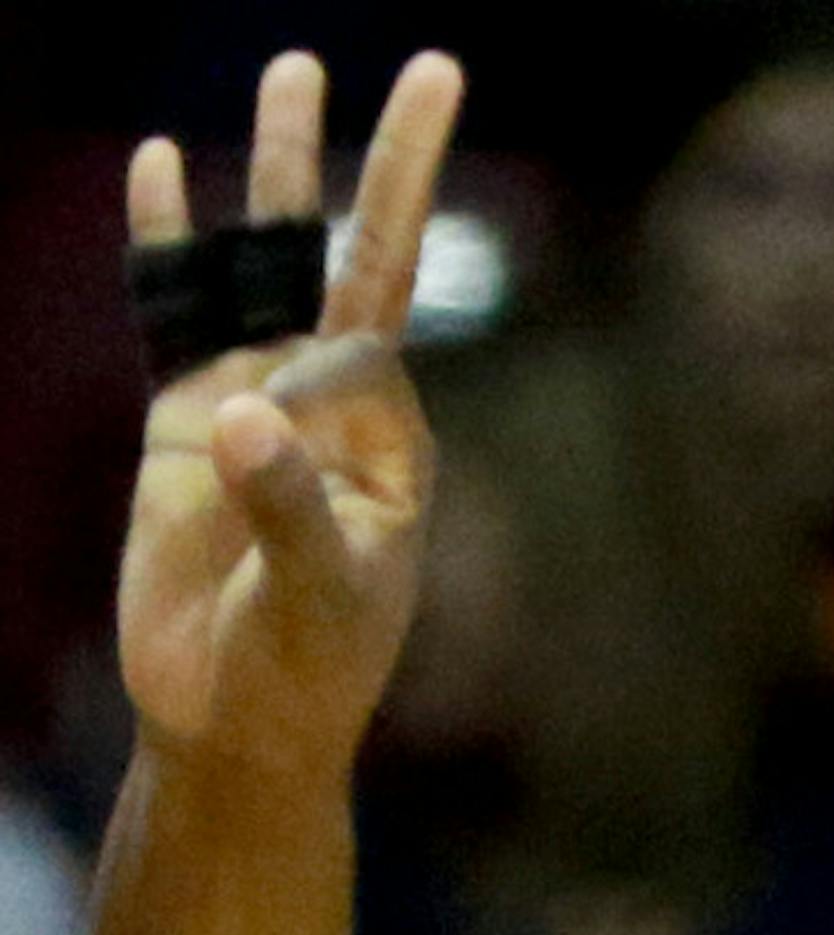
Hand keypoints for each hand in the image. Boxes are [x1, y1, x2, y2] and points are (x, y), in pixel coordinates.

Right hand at [118, 46, 464, 779]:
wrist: (231, 734)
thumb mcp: (317, 600)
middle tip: (422, 67)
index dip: (410, 188)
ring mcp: (252, 405)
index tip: (437, 85)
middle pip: (347, 254)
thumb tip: (241, 409)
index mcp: (384, 434)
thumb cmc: (303, 681)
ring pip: (262, 264)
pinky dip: (165, 244)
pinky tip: (161, 169)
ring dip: (272, 174)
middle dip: (372, 163)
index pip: (392, 295)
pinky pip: (175, 314)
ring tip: (292, 74)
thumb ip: (286, 506)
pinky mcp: (183, 427)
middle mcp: (326, 402)